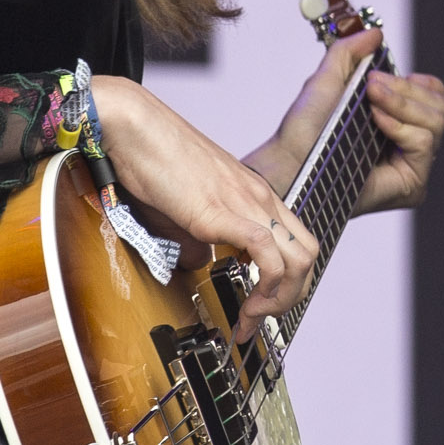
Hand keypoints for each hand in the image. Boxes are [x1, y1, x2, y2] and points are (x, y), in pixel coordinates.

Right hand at [86, 75, 315, 338]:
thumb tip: (199, 263)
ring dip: (280, 301)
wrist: (133, 126)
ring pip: (299, 260)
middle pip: (309, 255)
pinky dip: (264, 288)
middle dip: (291, 297)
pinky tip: (243, 303)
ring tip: (250, 318)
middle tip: (258, 318)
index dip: (288, 281)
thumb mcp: (184, 206)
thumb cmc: (152, 157)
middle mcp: (259, 197)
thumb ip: (197, 236)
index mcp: (254, 194)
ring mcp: (246, 203)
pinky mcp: (222, 212)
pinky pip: (267, 254)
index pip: (297, 242)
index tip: (260, 305)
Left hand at [241, 29, 443, 215]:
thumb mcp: (327, 79)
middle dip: (407, 90)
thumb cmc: (303, 131)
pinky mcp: (412, 183)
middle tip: (372, 87)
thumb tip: (375, 34)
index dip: (418, 82)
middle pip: (441, 106)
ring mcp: (412, 164)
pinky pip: (424, 142)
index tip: (382, 77)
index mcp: (396, 120)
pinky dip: (401, 126)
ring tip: (372, 103)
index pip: (435, 97)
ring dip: (403, 104)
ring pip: (437, 121)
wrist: (290, 160)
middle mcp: (408, 143)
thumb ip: (350, 51)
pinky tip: (377, 121)